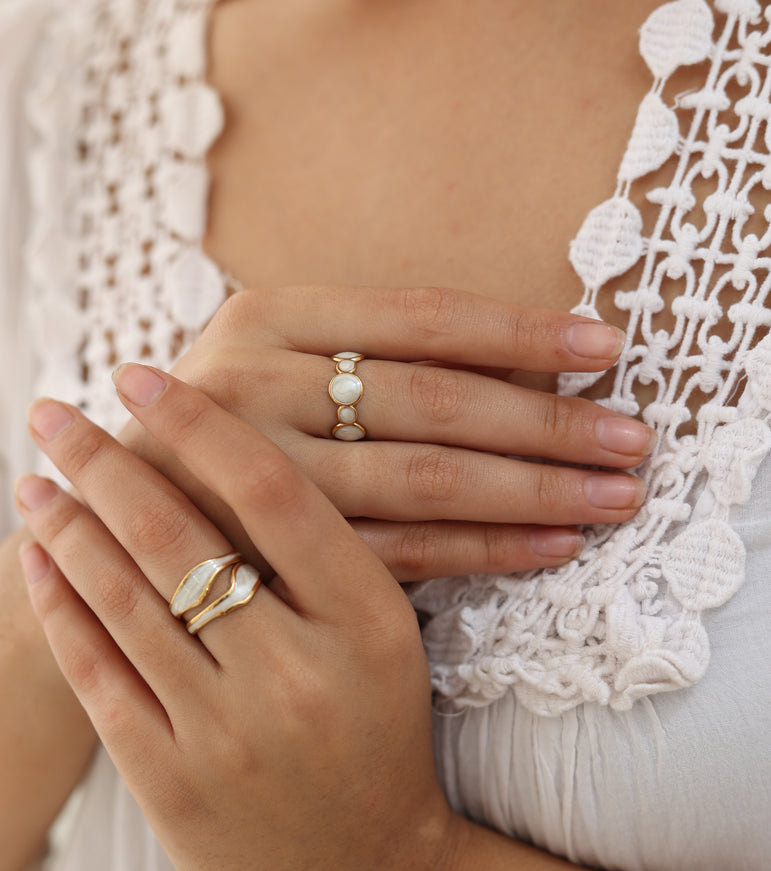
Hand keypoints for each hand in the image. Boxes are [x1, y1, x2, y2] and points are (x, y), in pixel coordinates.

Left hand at [15, 365, 459, 870]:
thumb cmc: (384, 747)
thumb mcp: (388, 645)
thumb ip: (327, 558)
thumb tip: (238, 451)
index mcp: (371, 624)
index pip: (272, 492)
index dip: (197, 424)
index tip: (140, 376)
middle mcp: (299, 674)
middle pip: (180, 537)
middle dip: (103, 461)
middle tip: (53, 410)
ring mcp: (230, 735)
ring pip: (126, 599)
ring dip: (67, 526)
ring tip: (34, 478)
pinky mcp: (173, 786)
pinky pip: (101, 673)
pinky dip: (61, 606)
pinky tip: (38, 560)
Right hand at [121, 286, 652, 581]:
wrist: (113, 523)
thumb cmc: (223, 433)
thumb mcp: (279, 364)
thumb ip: (379, 359)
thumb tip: (533, 360)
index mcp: (267, 317)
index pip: (419, 316)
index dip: (521, 329)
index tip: (606, 344)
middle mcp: (254, 385)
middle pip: (432, 399)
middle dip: (545, 420)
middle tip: (633, 440)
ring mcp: (257, 475)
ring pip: (422, 478)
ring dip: (531, 489)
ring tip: (614, 497)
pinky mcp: (270, 554)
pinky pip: (400, 552)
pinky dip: (484, 550)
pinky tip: (551, 548)